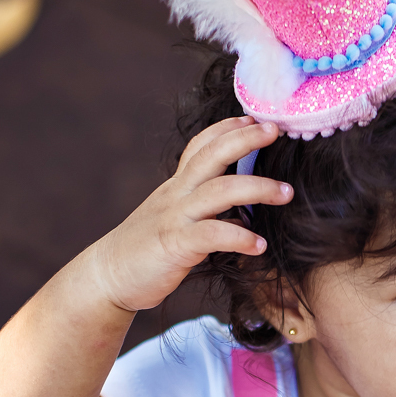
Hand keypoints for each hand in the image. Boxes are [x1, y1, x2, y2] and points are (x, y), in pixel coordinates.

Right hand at [85, 117, 290, 315]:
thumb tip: (244, 215)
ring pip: (219, 191)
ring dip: (257, 188)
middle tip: (276, 130)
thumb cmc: (147, 251)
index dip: (227, 129)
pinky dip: (239, 237)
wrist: (108, 277)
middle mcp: (176, 195)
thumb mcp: (177, 223)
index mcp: (177, 187)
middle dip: (245, 140)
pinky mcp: (174, 245)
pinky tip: (260, 245)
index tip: (255, 119)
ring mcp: (174, 217)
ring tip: (287, 193)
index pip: (201, 147)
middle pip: (212, 156)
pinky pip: (212, 235)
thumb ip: (207, 213)